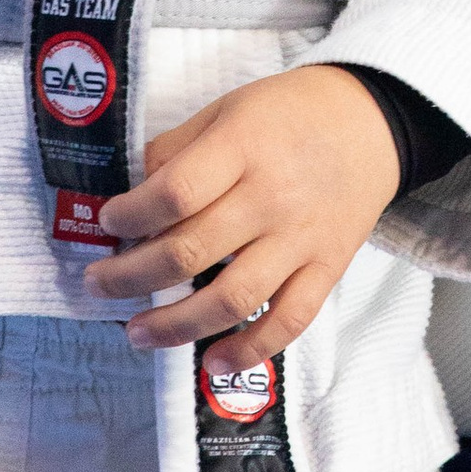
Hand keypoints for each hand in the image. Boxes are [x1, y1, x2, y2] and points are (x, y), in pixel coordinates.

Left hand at [83, 61, 402, 352]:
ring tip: (136, 332)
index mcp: (243, 147)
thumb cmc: (290, 113)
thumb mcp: (228, 108)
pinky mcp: (327, 269)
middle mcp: (272, 197)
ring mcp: (302, 239)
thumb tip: (133, 194)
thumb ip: (178, 149)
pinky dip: (249, 350)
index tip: (107, 223)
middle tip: (98, 285)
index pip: (175, 193)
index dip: (130, 216)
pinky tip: (212, 363)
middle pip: (190, 251)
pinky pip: (288, 320)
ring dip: (175, 325)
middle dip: (131, 276)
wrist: (372, 122)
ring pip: (231, 298)